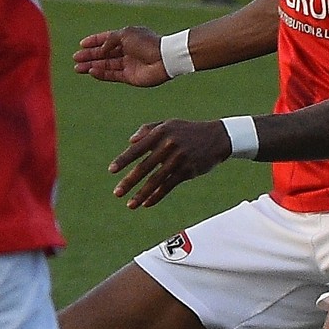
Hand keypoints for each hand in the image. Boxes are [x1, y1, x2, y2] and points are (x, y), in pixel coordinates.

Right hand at [73, 26, 171, 86]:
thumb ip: (110, 40)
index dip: (94, 41)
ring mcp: (128, 64)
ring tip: (78, 68)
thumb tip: (101, 49)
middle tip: (75, 58)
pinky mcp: (130, 77)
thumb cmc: (146, 42)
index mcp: (126, 38)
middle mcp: (126, 51)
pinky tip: (91, 72)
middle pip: (104, 54)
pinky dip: (101, 74)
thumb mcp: (125, 34)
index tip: (81, 44)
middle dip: (89, 55)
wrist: (164, 58)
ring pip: (106, 65)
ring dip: (92, 66)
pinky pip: (112, 75)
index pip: (106, 39)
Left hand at [109, 118, 233, 206]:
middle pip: (144, 168)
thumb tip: (130, 142)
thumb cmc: (187, 130)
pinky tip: (147, 203)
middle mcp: (168, 147)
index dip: (123, 160)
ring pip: (156, 180)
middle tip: (116, 193)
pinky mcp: (188, 171)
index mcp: (159, 134)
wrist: (217, 137)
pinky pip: (169, 186)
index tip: (111, 171)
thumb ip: (147, 130)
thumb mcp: (168, 124)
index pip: (137, 149)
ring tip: (130, 204)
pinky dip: (157, 196)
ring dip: (142, 194)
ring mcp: (178, 160)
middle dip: (129, 182)